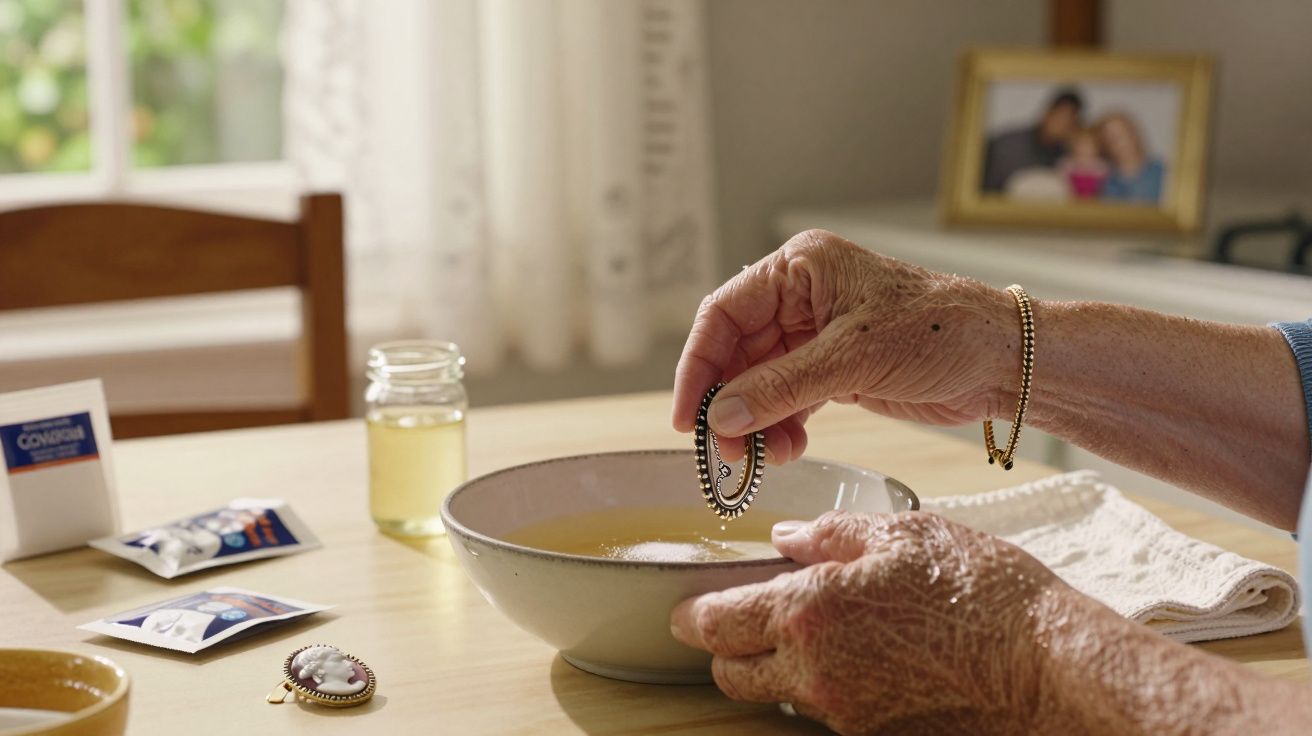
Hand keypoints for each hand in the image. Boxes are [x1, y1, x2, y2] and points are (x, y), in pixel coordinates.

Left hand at [669, 511, 1080, 734]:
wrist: (1052, 667)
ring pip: (780, 698)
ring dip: (779, 672)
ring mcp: (846, 716)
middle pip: (733, 674)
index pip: (715, 625)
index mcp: (809, 611)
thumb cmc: (984, 591)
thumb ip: (830, 534)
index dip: (692, 618)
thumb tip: (785, 539)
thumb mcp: (905, 534)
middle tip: (746, 623)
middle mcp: (815, 673)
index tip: (685, 613)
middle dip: (728, 650)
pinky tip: (869, 663)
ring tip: (823, 636)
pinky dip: (828, 692)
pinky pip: (828, 717)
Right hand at [672, 229, 1015, 462]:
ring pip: (758, 382)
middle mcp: (801, 297)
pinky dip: (780, 428)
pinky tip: (787, 450)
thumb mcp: (853, 358)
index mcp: (801, 268)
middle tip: (727, 450)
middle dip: (729, 404)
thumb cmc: (942, 331)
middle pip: (735, 352)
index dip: (699, 365)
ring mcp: (816, 335)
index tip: (690, 415)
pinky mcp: (833, 370)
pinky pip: (786, 400)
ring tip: (762, 458)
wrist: (1003, 362)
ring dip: (754, 422)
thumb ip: (781, 387)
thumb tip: (722, 416)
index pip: (723, 313)